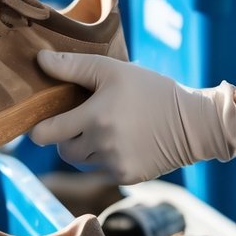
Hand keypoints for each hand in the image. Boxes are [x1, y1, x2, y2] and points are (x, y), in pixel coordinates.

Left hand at [29, 51, 235, 183]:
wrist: (195, 122)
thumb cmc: (151, 90)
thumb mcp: (113, 70)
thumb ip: (72, 65)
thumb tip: (40, 59)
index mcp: (94, 117)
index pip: (45, 134)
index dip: (40, 128)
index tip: (45, 120)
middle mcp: (102, 145)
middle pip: (63, 150)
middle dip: (67, 137)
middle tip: (83, 119)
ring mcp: (114, 164)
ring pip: (82, 161)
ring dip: (87, 147)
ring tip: (108, 127)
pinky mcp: (127, 177)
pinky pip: (102, 170)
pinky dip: (106, 158)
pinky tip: (124, 141)